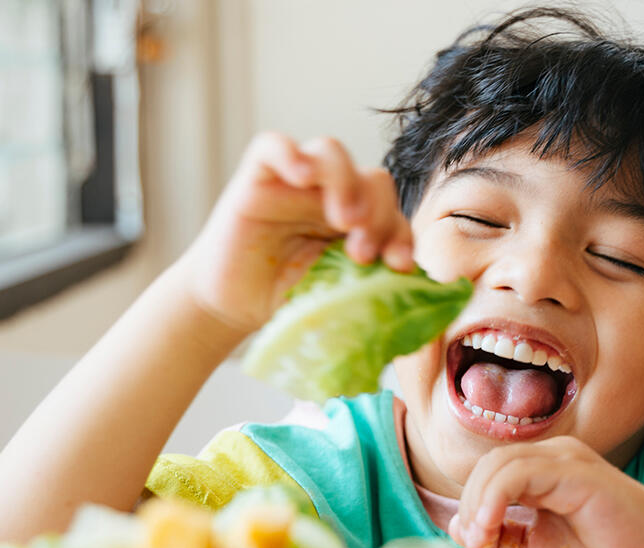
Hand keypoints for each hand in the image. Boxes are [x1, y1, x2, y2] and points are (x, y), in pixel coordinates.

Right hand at [181, 132, 413, 334]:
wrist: (230, 306)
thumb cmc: (285, 300)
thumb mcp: (335, 296)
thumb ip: (369, 286)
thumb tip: (413, 289)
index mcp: (359, 221)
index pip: (392, 212)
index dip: (401, 234)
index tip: (398, 265)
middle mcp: (331, 195)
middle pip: (372, 179)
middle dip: (378, 214)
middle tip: (362, 252)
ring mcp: (294, 182)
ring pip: (331, 153)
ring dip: (346, 182)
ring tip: (343, 220)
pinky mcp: (257, 178)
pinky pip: (273, 146)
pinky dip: (290, 154)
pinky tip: (301, 176)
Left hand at [448, 436, 643, 547]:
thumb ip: (500, 538)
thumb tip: (457, 527)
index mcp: (542, 470)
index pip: (488, 472)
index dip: (470, 504)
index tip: (471, 542)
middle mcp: (553, 456)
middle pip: (489, 464)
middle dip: (471, 503)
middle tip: (474, 540)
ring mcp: (566, 459)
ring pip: (501, 462)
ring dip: (479, 501)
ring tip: (482, 535)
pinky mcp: (577, 471)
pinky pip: (522, 471)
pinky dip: (496, 496)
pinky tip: (493, 524)